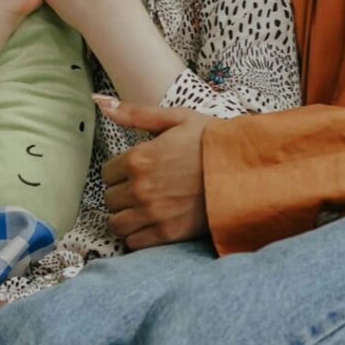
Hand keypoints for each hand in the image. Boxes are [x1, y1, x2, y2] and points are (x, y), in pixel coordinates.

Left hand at [99, 97, 210, 247]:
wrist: (243, 172)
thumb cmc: (212, 142)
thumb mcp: (176, 118)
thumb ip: (135, 114)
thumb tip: (100, 102)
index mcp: (138, 159)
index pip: (106, 173)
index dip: (120, 171)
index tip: (135, 171)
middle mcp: (140, 188)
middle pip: (109, 199)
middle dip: (122, 194)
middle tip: (142, 189)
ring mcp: (153, 214)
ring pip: (117, 223)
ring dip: (126, 217)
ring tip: (143, 209)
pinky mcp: (167, 234)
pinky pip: (134, 242)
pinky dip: (138, 236)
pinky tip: (151, 224)